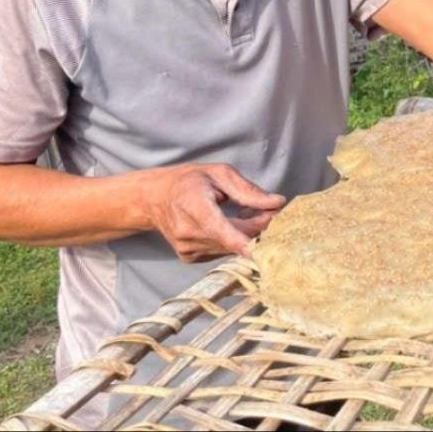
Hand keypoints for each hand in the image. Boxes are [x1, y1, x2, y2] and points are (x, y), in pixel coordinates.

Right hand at [142, 164, 284, 261]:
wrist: (155, 198)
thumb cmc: (190, 181)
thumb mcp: (220, 174)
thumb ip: (248, 191)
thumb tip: (277, 202)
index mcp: (194, 206)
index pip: (222, 230)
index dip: (244, 242)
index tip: (265, 249)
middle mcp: (188, 232)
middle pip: (233, 239)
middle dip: (258, 227)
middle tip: (270, 211)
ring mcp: (187, 248)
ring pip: (230, 248)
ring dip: (245, 234)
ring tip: (245, 213)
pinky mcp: (190, 258)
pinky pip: (221, 252)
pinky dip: (232, 241)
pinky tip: (229, 225)